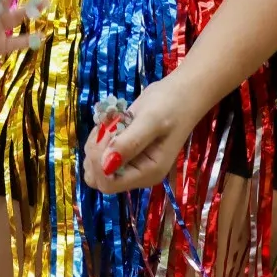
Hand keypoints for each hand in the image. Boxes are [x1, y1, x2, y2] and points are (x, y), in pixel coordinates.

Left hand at [82, 74, 211, 194]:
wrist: (182, 92)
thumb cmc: (171, 105)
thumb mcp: (151, 121)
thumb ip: (130, 143)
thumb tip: (106, 165)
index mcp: (147, 173)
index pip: (108, 185)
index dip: (99, 164)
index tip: (108, 136)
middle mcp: (136, 173)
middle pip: (98, 177)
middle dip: (96, 152)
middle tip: (110, 127)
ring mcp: (129, 163)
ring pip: (94, 165)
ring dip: (96, 142)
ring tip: (113, 123)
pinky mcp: (123, 152)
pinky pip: (98, 152)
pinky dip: (98, 137)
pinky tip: (112, 123)